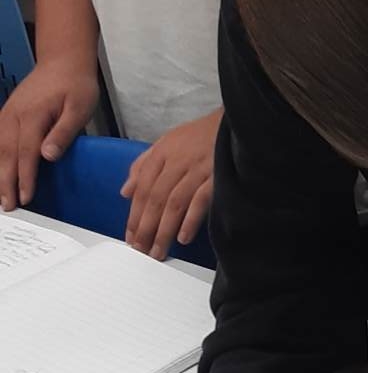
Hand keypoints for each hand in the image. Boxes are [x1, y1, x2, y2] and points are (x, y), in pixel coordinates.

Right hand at [0, 55, 97, 211]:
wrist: (63, 60)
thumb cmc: (76, 84)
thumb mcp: (79, 107)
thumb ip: (64, 132)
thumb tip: (47, 156)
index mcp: (33, 116)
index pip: (26, 154)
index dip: (24, 178)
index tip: (25, 198)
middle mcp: (14, 116)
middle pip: (6, 154)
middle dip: (6, 182)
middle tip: (8, 206)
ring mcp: (7, 113)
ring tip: (0, 195)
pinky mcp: (7, 113)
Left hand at [120, 108, 220, 258]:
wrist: (236, 122)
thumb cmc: (201, 135)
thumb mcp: (168, 143)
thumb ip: (144, 166)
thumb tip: (125, 192)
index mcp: (162, 153)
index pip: (143, 188)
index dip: (135, 215)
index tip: (130, 237)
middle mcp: (177, 161)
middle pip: (156, 199)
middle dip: (146, 227)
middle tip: (141, 250)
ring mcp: (198, 169)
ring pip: (174, 203)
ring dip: (164, 229)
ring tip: (158, 251)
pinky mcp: (218, 176)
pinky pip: (201, 200)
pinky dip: (191, 219)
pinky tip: (183, 237)